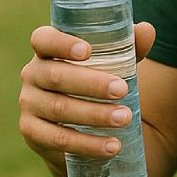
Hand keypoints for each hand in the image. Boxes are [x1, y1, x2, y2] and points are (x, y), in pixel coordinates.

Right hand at [18, 22, 156, 176]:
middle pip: (57, 76)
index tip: (87, 51)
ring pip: (59, 109)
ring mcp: (29, 104)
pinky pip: (59, 139)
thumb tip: (147, 30)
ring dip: (94, 114)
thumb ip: (128, 46)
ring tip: (125, 118)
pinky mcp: (33, 132)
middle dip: (92, 84)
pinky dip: (87, 143)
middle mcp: (32, 74)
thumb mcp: (110, 62)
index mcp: (47, 51)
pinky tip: (111, 146)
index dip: (62, 43)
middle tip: (122, 89)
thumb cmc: (95, 80)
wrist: (76, 125)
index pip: (43, 39)